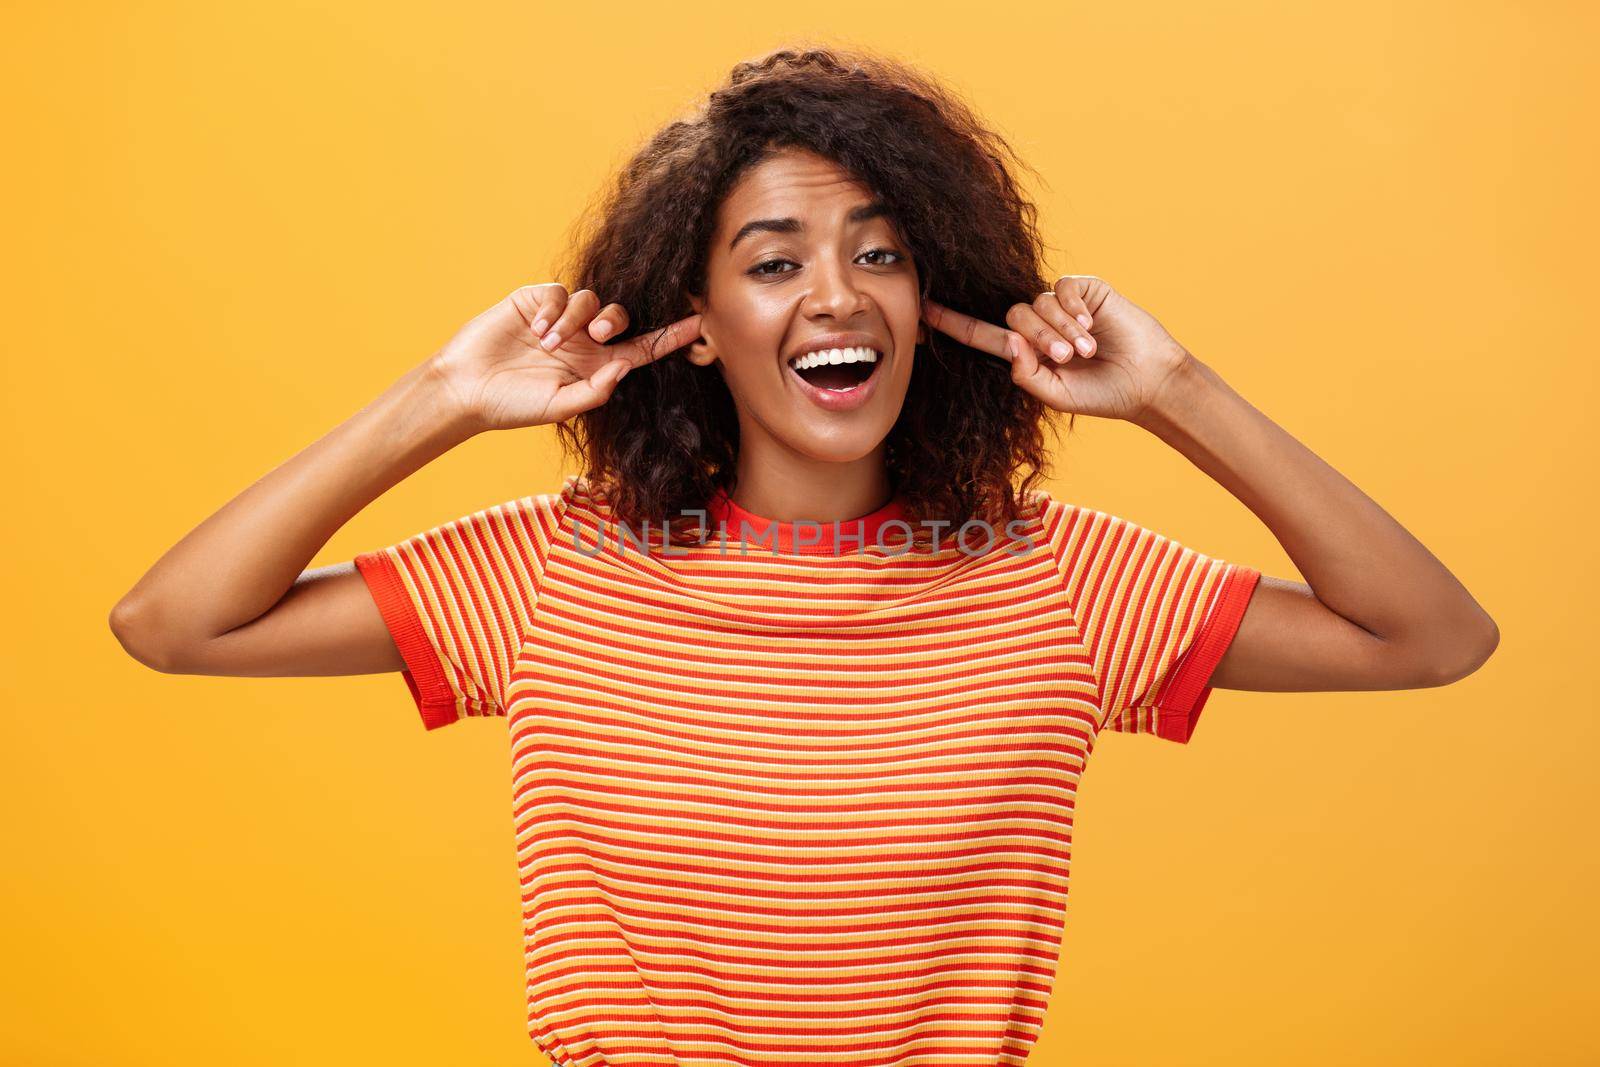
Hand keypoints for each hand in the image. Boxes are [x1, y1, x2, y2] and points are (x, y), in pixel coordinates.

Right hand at [429, 283, 702, 432]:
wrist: (466, 389)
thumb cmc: (512, 406)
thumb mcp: (559, 407)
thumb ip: (594, 391)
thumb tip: (624, 367)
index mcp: (595, 366)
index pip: (641, 348)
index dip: (670, 336)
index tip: (700, 324)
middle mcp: (582, 340)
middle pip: (621, 317)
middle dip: (616, 321)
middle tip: (596, 336)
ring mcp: (559, 319)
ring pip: (590, 300)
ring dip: (575, 319)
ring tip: (550, 344)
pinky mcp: (535, 302)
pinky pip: (558, 293)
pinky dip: (553, 310)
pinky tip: (536, 330)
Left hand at [921, 275, 1191, 421]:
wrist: (1148, 381)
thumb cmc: (1102, 394)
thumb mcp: (1055, 394)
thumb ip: (1026, 374)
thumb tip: (1009, 340)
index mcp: (1026, 352)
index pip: (982, 333)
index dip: (952, 322)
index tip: (922, 310)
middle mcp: (1040, 325)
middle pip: (1013, 317)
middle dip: (1039, 338)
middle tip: (1068, 359)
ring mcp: (1062, 306)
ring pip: (1038, 304)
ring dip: (1061, 330)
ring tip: (1087, 351)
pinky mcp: (1085, 290)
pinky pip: (1062, 288)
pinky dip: (1073, 309)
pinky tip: (1093, 326)